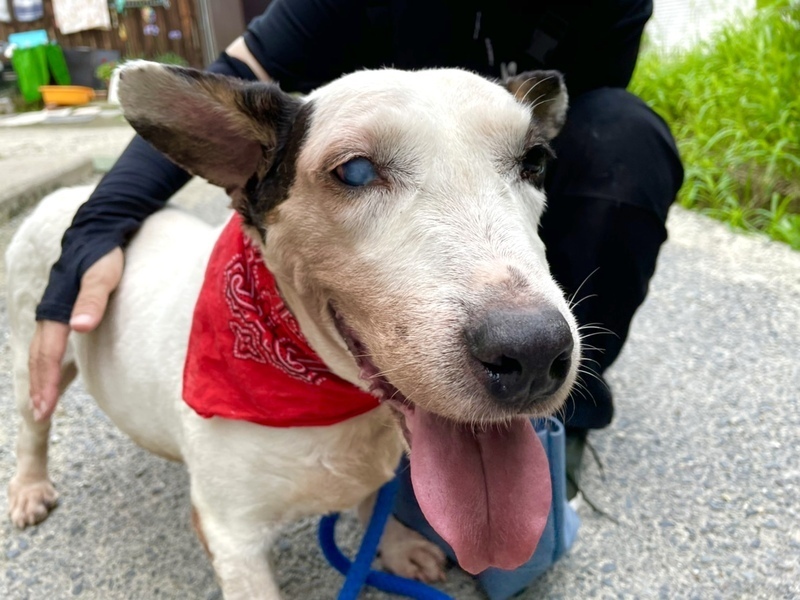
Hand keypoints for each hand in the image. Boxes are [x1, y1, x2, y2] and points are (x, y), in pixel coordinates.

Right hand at [29, 248, 124, 420]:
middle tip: (41, 416)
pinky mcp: (64, 311)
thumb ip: (93, 299)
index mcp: (56, 309)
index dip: (45, 381)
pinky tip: (56, 377)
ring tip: (44, 405)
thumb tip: (79, 327)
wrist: (98, 231)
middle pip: (38, 357)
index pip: (46, 353)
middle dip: (39, 387)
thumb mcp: (104, 275)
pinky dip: (48, 363)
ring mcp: (55, 312)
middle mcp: (50, 313)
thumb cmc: (104, 254)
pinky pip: (50, 344)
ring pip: (41, 351)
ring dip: (41, 378)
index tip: (44, 408)